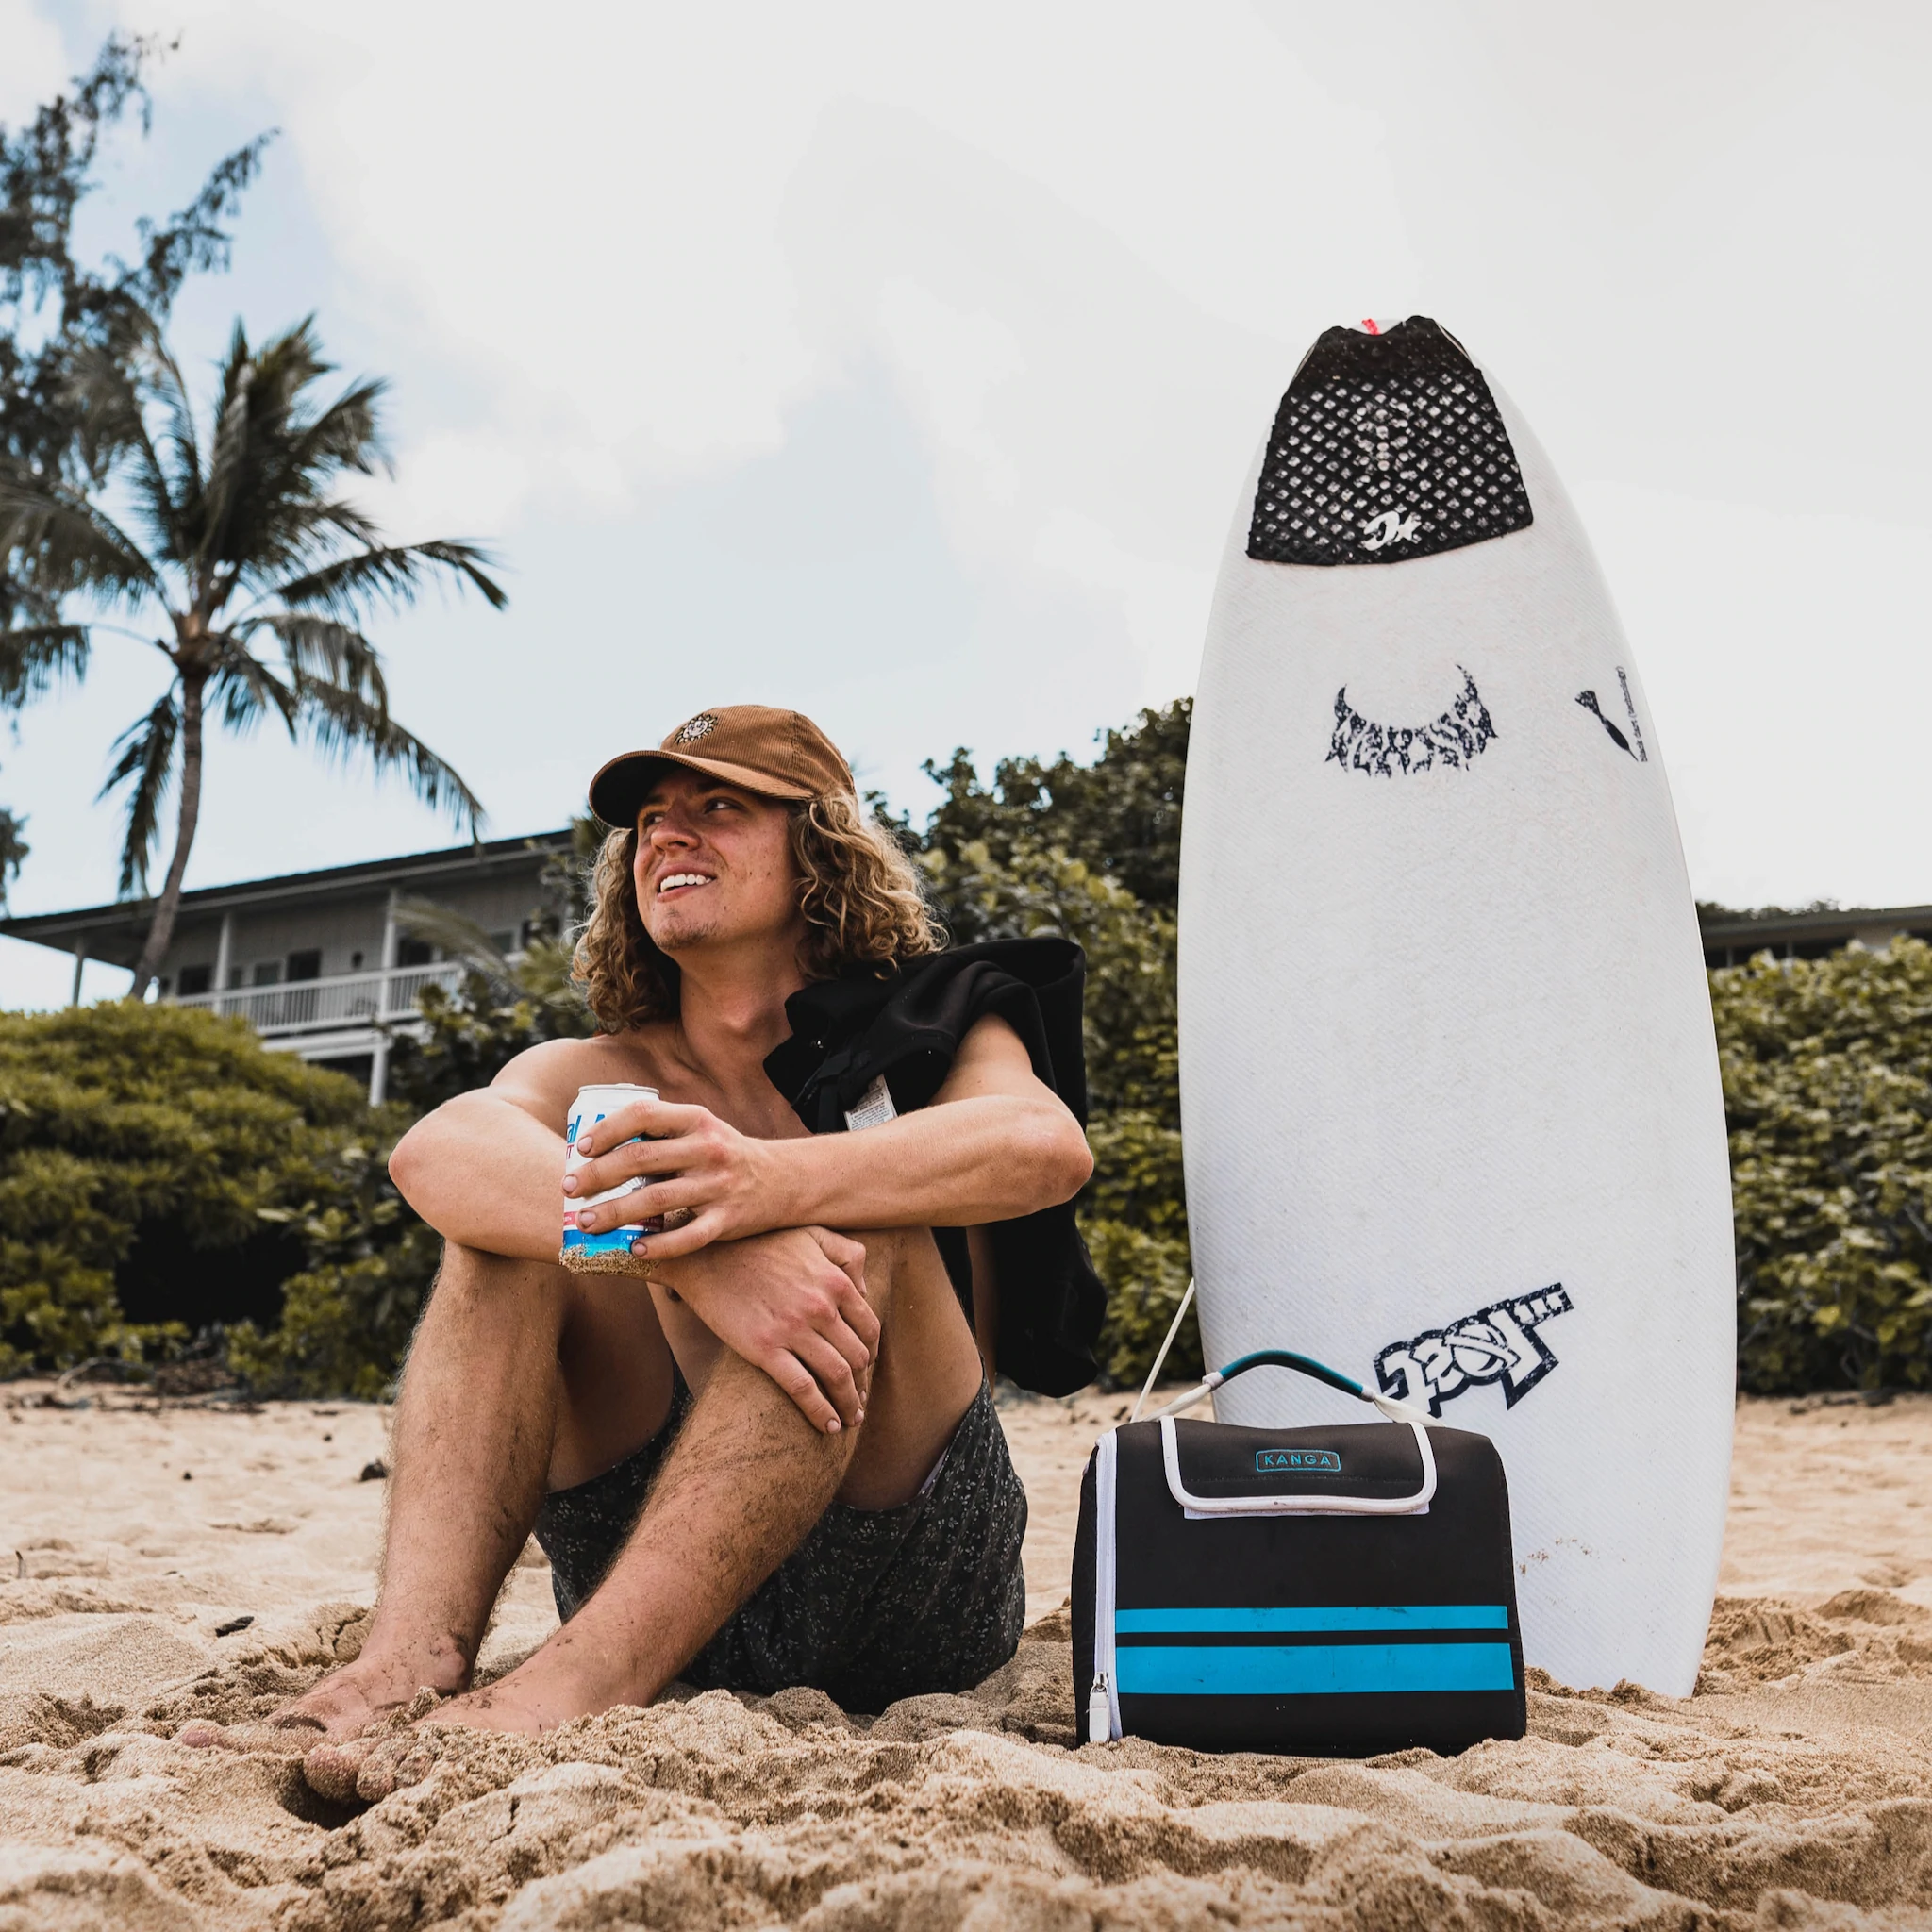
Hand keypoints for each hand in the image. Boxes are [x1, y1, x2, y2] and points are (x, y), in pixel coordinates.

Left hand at [565, 1096, 779, 1256]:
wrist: (785, 1180)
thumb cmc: (727, 1154)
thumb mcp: (702, 1129)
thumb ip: (661, 1133)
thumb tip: (597, 1147)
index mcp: (697, 1120)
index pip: (644, 1115)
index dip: (608, 1129)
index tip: (581, 1148)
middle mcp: (708, 1149)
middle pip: (642, 1159)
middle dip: (598, 1175)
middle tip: (568, 1189)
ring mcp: (719, 1185)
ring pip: (656, 1199)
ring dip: (615, 1213)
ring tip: (586, 1223)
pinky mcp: (728, 1219)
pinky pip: (688, 1236)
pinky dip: (658, 1245)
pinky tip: (633, 1249)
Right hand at [654, 1227, 877, 1433]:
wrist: (705, 1254)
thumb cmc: (758, 1242)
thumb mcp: (812, 1234)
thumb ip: (848, 1254)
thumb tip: (864, 1289)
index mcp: (835, 1281)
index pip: (869, 1328)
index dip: (872, 1352)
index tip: (866, 1367)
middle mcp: (821, 1307)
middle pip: (857, 1356)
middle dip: (862, 1383)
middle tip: (860, 1398)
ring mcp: (793, 1330)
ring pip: (837, 1376)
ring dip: (849, 1403)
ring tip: (850, 1418)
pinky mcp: (764, 1349)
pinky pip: (803, 1389)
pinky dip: (821, 1412)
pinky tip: (828, 1425)